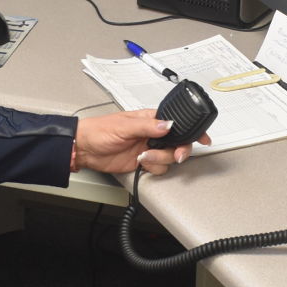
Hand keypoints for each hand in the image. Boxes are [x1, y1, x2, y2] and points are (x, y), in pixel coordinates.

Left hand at [73, 110, 210, 176]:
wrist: (84, 150)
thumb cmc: (99, 131)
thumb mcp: (124, 126)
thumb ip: (148, 126)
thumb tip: (167, 125)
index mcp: (150, 119)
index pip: (177, 123)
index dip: (192, 131)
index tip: (202, 138)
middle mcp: (153, 133)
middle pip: (178, 143)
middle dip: (179, 150)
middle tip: (176, 155)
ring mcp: (149, 148)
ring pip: (169, 158)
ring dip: (159, 160)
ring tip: (143, 156)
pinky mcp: (143, 162)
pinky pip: (158, 168)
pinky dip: (152, 168)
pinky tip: (140, 162)